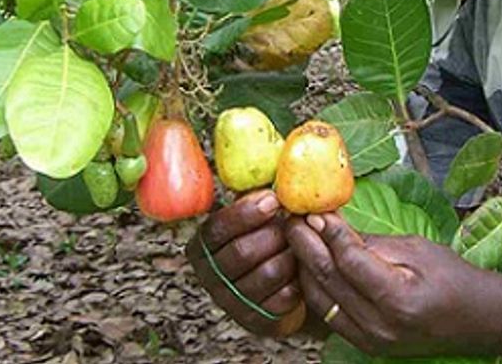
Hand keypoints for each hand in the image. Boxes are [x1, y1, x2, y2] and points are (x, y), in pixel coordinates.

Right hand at [186, 190, 305, 335]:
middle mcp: (210, 277)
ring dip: (290, 255)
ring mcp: (232, 302)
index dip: (245, 213)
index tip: (273, 200)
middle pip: (242, 251)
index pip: (216, 228)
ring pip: (268, 272)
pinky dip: (298, 279)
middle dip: (274, 234)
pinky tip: (300, 269)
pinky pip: (284, 296)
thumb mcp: (253, 218)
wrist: (278, 288)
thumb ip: (255, 199)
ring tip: (298, 246)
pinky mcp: (257, 320)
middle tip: (292, 224)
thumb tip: (274, 180)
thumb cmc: (265, 242)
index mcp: (202, 247)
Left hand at [285, 213, 491, 356]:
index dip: (328, 232)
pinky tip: (309, 265)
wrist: (475, 320)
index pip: (349, 260)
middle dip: (305, 244)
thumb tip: (330, 223)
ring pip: (320, 298)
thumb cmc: (452, 278)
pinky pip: (328, 313)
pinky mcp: (365, 345)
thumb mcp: (417, 249)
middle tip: (292, 218)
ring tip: (297, 237)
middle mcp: (380, 325)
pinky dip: (315, 287)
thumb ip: (371, 241)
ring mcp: (370, 340)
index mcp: (398, 299)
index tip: (313, 210)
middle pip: (328, 279)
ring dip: (304, 265)